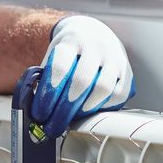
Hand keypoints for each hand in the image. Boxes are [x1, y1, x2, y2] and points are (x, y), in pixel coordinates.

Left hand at [31, 15, 135, 137]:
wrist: (93, 35)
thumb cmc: (68, 54)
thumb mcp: (53, 58)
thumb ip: (44, 80)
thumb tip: (34, 112)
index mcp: (72, 41)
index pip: (60, 68)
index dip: (48, 95)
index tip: (39, 114)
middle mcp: (96, 47)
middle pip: (81, 81)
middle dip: (64, 110)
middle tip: (52, 127)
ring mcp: (115, 59)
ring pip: (103, 89)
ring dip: (83, 111)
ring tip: (70, 121)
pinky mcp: (128, 74)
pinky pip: (117, 97)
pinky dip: (101, 109)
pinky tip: (87, 113)